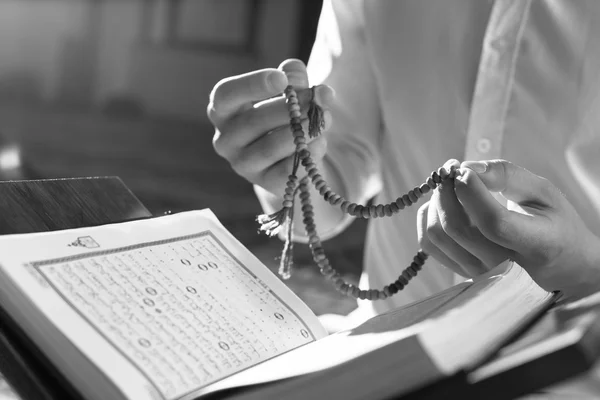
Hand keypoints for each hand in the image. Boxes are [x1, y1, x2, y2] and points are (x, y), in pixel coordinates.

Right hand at [207, 59, 334, 194]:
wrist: (292, 159)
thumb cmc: (283, 117)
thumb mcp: (289, 93)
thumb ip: (293, 80)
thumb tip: (296, 72)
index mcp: (224, 110)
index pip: (226, 95)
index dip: (252, 85)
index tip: (281, 79)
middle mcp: (225, 139)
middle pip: (254, 121)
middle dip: (291, 108)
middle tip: (319, 98)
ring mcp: (242, 164)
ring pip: (271, 147)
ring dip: (303, 131)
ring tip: (326, 119)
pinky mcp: (263, 182)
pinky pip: (286, 170)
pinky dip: (307, 154)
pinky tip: (320, 142)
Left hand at [417, 159, 599, 297]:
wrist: (559, 266)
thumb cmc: (553, 223)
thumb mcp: (544, 193)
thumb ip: (507, 176)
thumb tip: (468, 167)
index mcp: (536, 245)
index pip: (492, 222)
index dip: (471, 191)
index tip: (464, 169)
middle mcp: (503, 266)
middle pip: (456, 227)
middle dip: (446, 190)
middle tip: (453, 168)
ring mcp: (479, 273)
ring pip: (437, 235)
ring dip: (436, 201)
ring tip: (451, 185)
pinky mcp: (461, 272)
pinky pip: (428, 243)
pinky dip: (428, 216)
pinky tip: (445, 203)